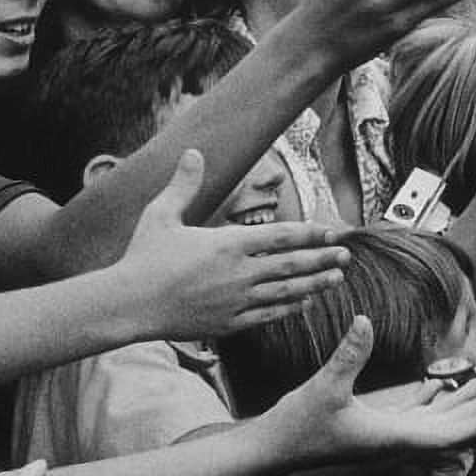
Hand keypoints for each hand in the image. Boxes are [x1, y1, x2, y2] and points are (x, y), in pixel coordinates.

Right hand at [114, 149, 349, 337]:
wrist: (128, 304)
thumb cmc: (143, 257)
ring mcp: (235, 301)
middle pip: (292, 265)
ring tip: (336, 278)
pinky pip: (267, 316)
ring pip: (286, 292)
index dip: (310, 233)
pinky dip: (289, 309)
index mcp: (227, 243)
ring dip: (315, 284)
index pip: (281, 236)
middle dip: (322, 259)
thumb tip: (192, 152)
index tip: (331, 231)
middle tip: (347, 255)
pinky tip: (305, 303)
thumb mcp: (162, 214)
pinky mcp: (228, 324)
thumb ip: (183, 184)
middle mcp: (238, 273)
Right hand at [265, 317, 475, 462]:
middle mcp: (393, 440)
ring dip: (458, 404)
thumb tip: (363, 321)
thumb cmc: (296, 424)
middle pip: (447, 428)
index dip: (473, 423)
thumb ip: (348, 355)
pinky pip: (411, 416)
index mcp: (390, 437)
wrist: (270, 450)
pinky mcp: (372, 428)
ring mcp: (383, 436)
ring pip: (432, 422)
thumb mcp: (324, 385)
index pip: (443, 435)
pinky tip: (440, 386)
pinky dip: (430, 402)